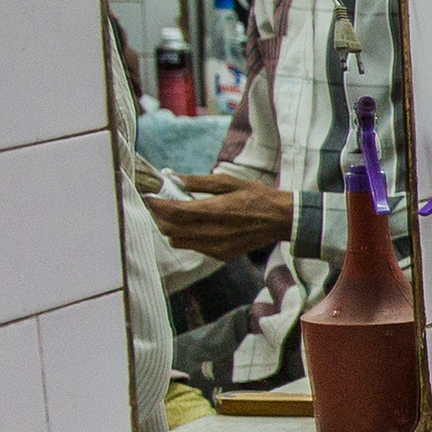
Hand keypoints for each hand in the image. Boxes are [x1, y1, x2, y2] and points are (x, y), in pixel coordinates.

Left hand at [145, 172, 294, 263]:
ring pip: (178, 242)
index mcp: (214, 211)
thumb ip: (197, 182)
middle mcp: (213, 233)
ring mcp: (217, 247)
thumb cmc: (256, 196)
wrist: (281, 220)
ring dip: (172, 228)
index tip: (149, 196)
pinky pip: (194, 247)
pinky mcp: (221, 255)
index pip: (172, 211)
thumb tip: (171, 177)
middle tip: (160, 204)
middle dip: (160, 216)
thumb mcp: (228, 181)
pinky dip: (188, 237)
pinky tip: (198, 225)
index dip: (155, 204)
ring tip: (178, 215)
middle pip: (169, 229)